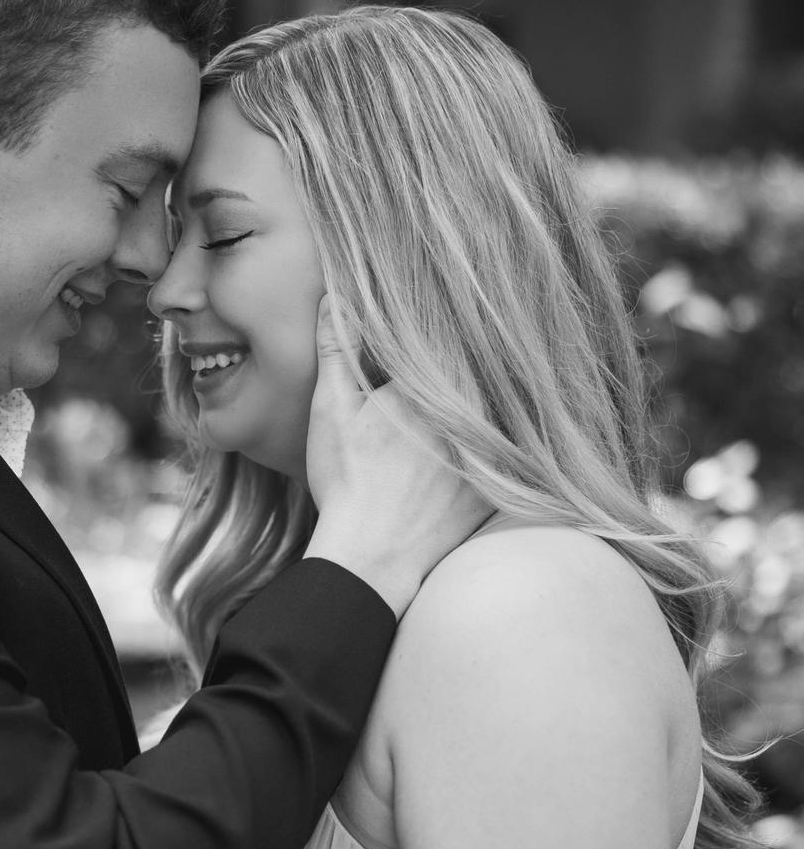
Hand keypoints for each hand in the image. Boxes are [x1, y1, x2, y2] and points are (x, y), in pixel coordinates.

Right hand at [304, 297, 490, 616]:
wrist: (373, 559)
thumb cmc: (348, 483)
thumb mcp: (332, 410)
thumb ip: (337, 347)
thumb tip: (333, 293)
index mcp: (435, 386)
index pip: (460, 332)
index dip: (459, 309)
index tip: (464, 289)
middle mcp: (474, 414)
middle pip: (489, 365)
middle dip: (484, 345)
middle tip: (489, 318)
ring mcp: (491, 452)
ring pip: (505, 406)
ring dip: (504, 387)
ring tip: (503, 370)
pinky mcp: (499, 485)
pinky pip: (516, 450)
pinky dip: (515, 437)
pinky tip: (512, 426)